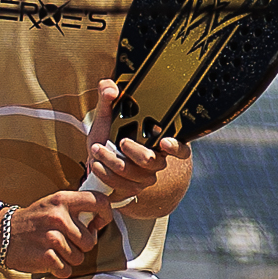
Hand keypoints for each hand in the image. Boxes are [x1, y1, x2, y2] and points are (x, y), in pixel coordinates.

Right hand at [0, 188, 111, 276]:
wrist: (1, 233)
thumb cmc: (34, 220)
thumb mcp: (53, 204)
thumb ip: (76, 208)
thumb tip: (101, 219)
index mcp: (62, 200)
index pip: (99, 201)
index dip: (105, 215)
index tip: (97, 224)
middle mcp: (58, 217)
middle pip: (90, 241)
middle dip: (81, 246)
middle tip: (66, 242)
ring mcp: (51, 237)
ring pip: (79, 258)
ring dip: (69, 259)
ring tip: (54, 250)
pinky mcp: (45, 256)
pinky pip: (66, 269)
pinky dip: (59, 269)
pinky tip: (48, 260)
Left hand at [81, 79, 190, 218]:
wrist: (98, 157)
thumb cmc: (109, 132)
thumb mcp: (107, 112)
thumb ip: (107, 95)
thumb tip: (111, 89)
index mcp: (159, 142)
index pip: (181, 149)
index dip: (176, 147)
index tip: (164, 141)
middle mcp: (156, 161)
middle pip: (153, 162)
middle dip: (135, 152)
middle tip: (121, 141)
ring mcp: (145, 177)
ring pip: (133, 174)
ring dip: (112, 161)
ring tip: (96, 149)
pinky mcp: (131, 188)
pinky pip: (121, 185)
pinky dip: (106, 174)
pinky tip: (96, 163)